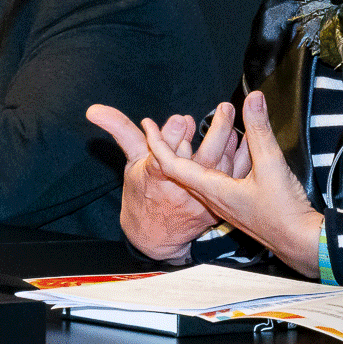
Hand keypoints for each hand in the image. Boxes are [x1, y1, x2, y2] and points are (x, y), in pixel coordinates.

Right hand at [87, 103, 232, 262]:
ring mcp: (201, 198)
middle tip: (224, 108)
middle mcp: (181, 188)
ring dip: (233, 143)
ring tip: (238, 120)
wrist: (154, 234)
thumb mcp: (130, 159)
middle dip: (215, 132)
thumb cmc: (142, 191)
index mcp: (157, 175)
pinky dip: (243, 160)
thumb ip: (119, 129)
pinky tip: (247, 142)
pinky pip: (235, 181)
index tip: (182, 119)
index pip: (166, 154)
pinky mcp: (216, 205)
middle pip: (203, 160)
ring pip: (222, 169)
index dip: (174, 136)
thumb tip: (95, 109)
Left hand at [146, 91, 322, 277]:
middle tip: (173, 120)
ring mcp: (226, 203)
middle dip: (176, 142)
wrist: (302, 243)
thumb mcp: (272, 165)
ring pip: (204, 172)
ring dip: (200, 150)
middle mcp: (214, 198)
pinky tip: (235, 149)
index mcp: (214, 190)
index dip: (157, 144)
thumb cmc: (284, 212)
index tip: (148, 125)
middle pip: (184, 168)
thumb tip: (253, 99)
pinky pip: (220, 178)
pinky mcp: (239, 204)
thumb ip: (260, 130)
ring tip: (198, 127)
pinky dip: (220, 160)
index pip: (174, 165)